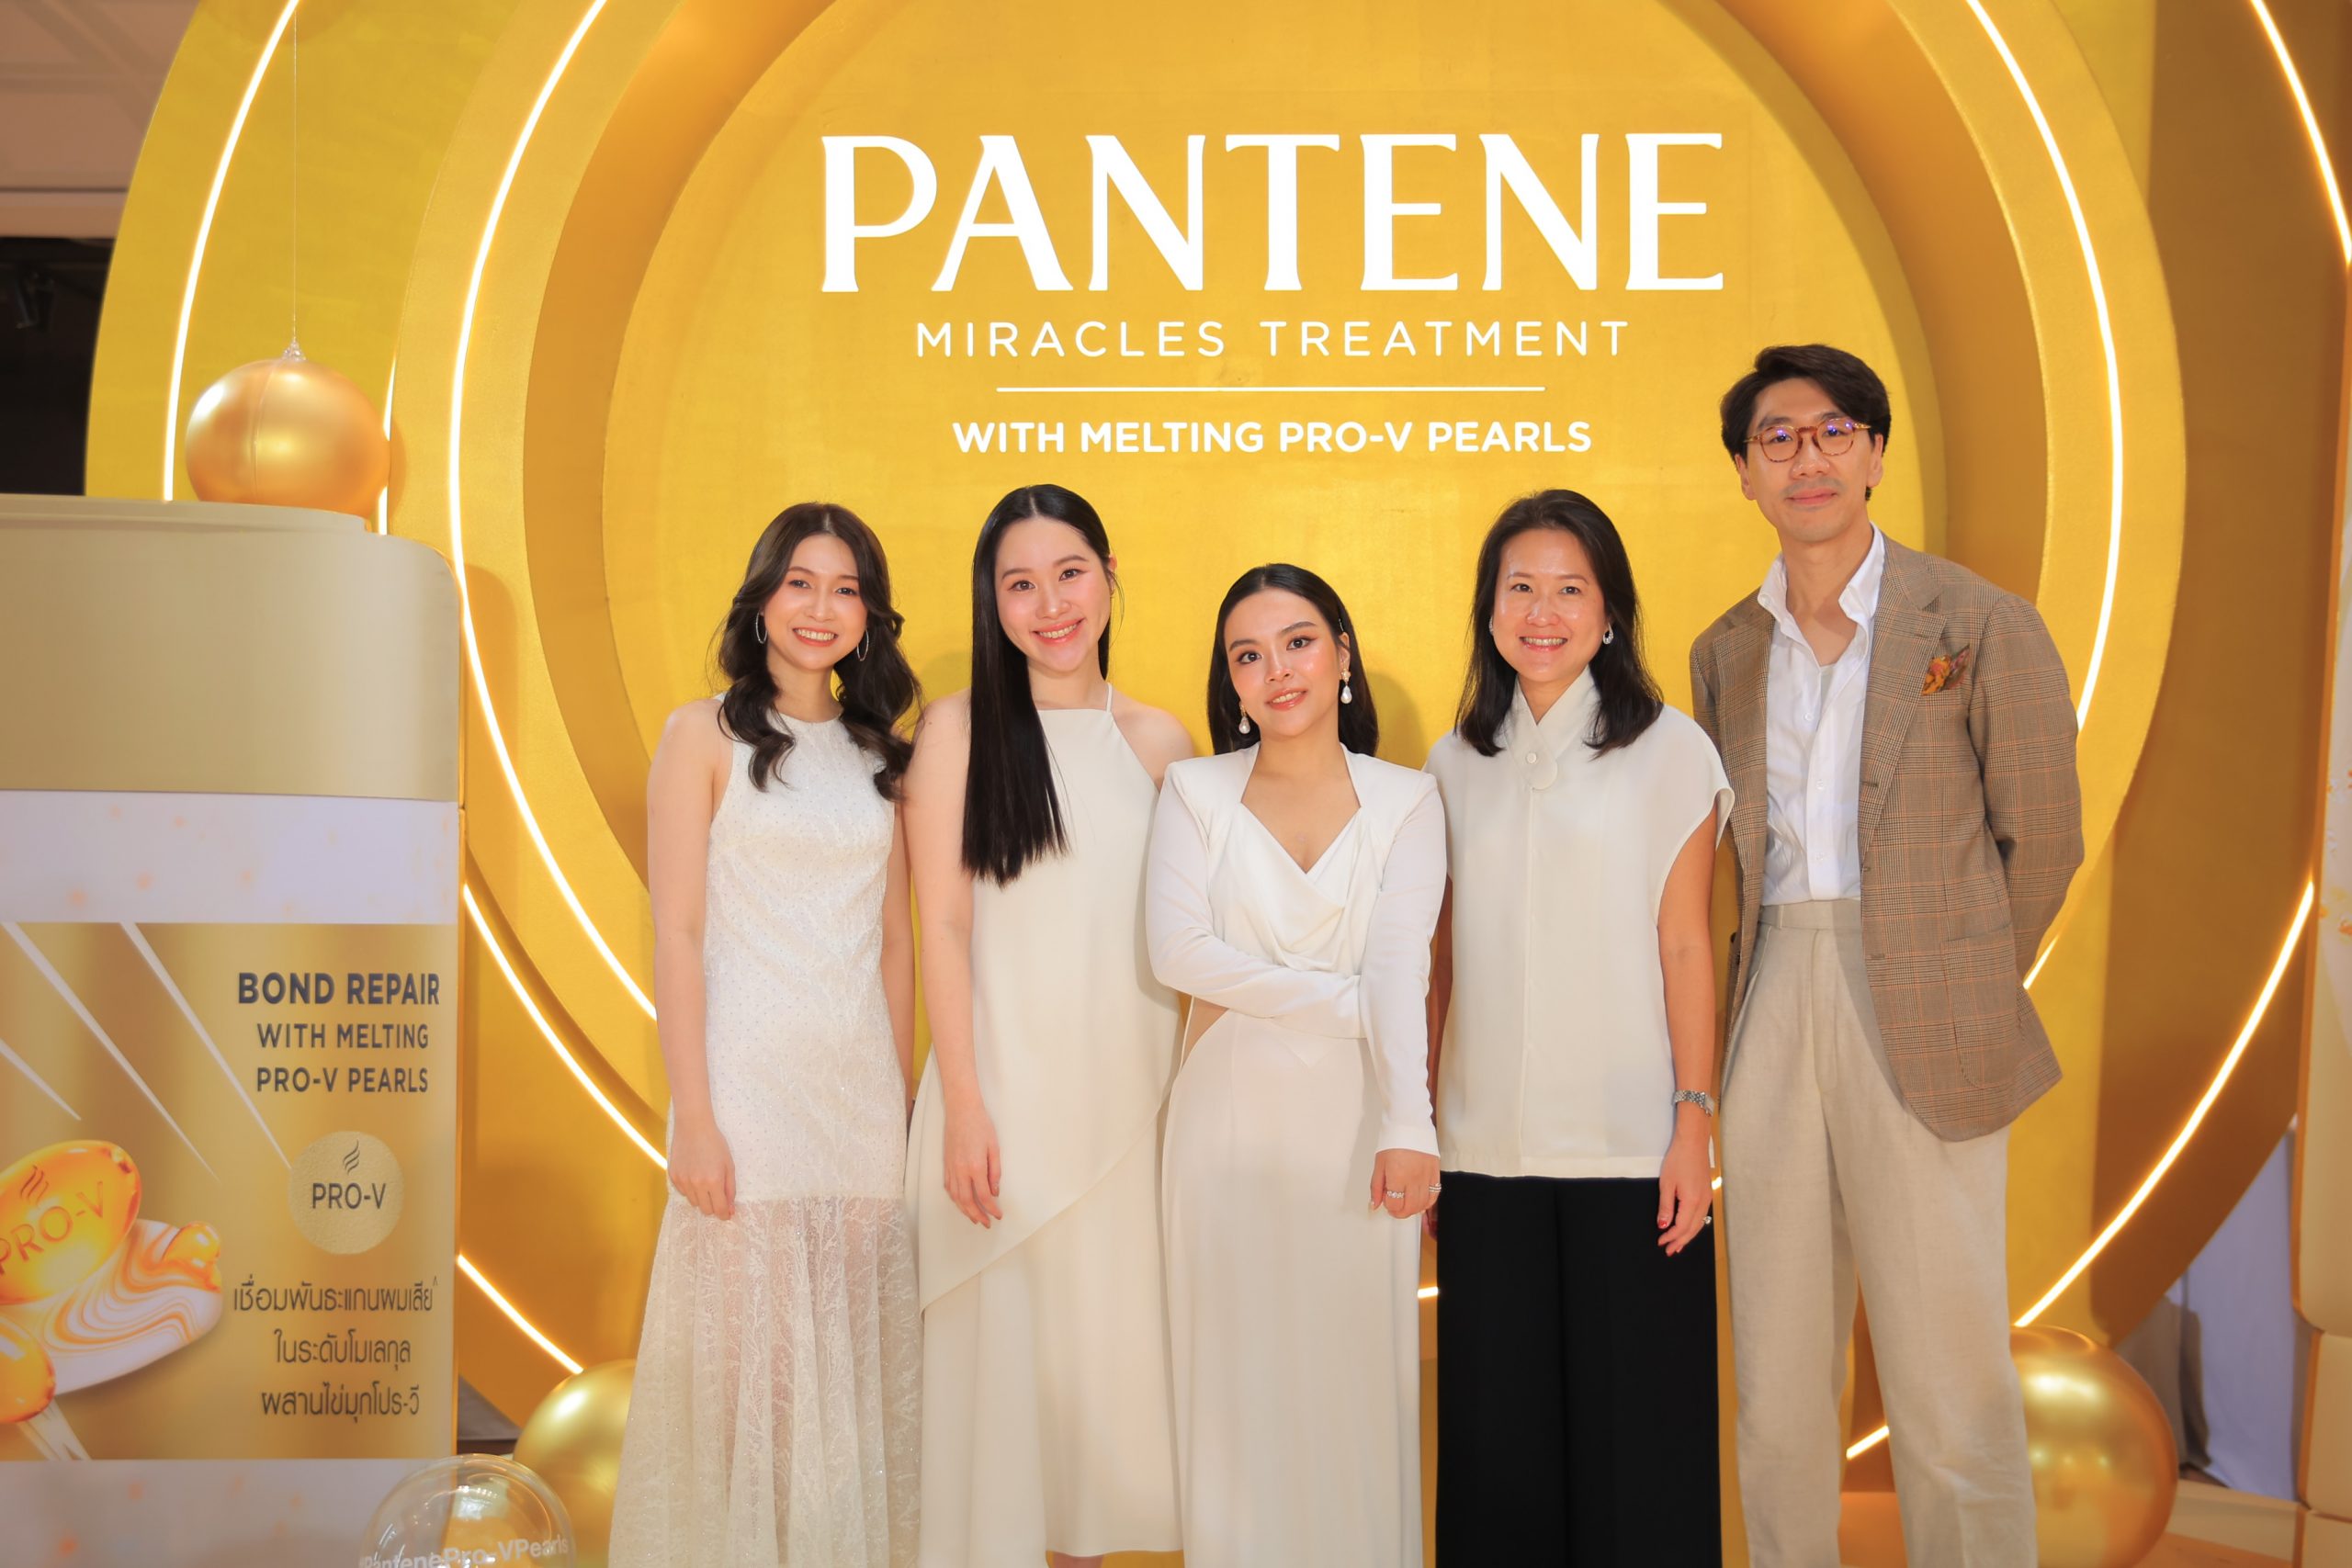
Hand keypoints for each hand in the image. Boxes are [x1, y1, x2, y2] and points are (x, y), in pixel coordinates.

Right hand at [669, 1113, 734, 1219]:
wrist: (693, 1127)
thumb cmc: (715, 1144)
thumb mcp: (729, 1165)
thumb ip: (730, 1189)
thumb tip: (730, 1209)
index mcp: (714, 1181)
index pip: (718, 1209)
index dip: (724, 1214)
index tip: (726, 1214)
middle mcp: (697, 1184)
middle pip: (705, 1210)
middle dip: (713, 1206)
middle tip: (717, 1196)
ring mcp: (683, 1181)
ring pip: (693, 1202)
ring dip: (701, 1198)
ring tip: (705, 1182)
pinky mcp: (673, 1177)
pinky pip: (683, 1192)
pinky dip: (690, 1189)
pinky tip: (694, 1175)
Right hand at [943, 1095, 1003, 1228]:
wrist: (962, 1111)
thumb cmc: (980, 1125)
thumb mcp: (994, 1148)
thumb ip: (995, 1171)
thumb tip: (994, 1191)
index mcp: (975, 1167)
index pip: (983, 1196)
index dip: (991, 1209)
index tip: (998, 1215)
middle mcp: (961, 1171)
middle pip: (967, 1201)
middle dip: (977, 1215)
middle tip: (986, 1223)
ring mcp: (951, 1168)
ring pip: (956, 1197)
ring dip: (965, 1210)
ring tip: (974, 1218)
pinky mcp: (946, 1164)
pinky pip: (949, 1187)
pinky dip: (955, 1199)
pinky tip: (961, 1202)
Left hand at [1370, 1147, 1439, 1220]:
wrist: (1409, 1125)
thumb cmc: (1393, 1141)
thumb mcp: (1379, 1164)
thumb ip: (1376, 1187)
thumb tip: (1375, 1204)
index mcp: (1397, 1176)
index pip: (1395, 1204)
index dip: (1389, 1207)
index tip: (1386, 1202)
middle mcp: (1413, 1179)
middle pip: (1409, 1207)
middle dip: (1400, 1213)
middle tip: (1395, 1209)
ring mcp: (1426, 1176)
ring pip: (1423, 1204)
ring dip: (1413, 1209)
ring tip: (1406, 1205)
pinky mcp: (1435, 1172)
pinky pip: (1434, 1194)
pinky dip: (1427, 1202)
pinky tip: (1420, 1202)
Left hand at [1657, 1126, 1713, 1255]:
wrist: (1693, 1143)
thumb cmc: (1678, 1160)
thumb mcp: (1667, 1184)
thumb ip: (1666, 1207)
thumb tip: (1663, 1226)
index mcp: (1692, 1202)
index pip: (1681, 1227)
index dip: (1671, 1237)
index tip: (1660, 1243)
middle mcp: (1703, 1202)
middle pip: (1692, 1229)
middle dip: (1681, 1241)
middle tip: (1670, 1251)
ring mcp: (1707, 1198)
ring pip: (1699, 1223)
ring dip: (1688, 1235)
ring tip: (1679, 1245)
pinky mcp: (1707, 1193)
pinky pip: (1702, 1215)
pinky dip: (1694, 1225)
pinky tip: (1688, 1227)